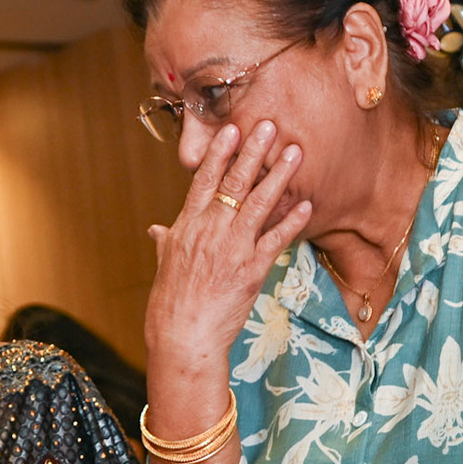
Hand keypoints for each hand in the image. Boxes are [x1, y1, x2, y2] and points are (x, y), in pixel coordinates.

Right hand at [145, 118, 309, 366]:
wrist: (181, 338)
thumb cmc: (168, 305)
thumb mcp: (164, 268)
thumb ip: (165, 243)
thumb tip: (156, 230)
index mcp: (186, 227)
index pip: (203, 181)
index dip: (219, 153)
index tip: (231, 130)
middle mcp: (210, 232)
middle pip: (234, 183)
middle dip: (253, 152)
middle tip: (268, 125)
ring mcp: (232, 249)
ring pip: (258, 204)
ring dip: (279, 176)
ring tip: (295, 152)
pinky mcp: (251, 270)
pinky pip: (276, 240)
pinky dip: (292, 221)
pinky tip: (306, 204)